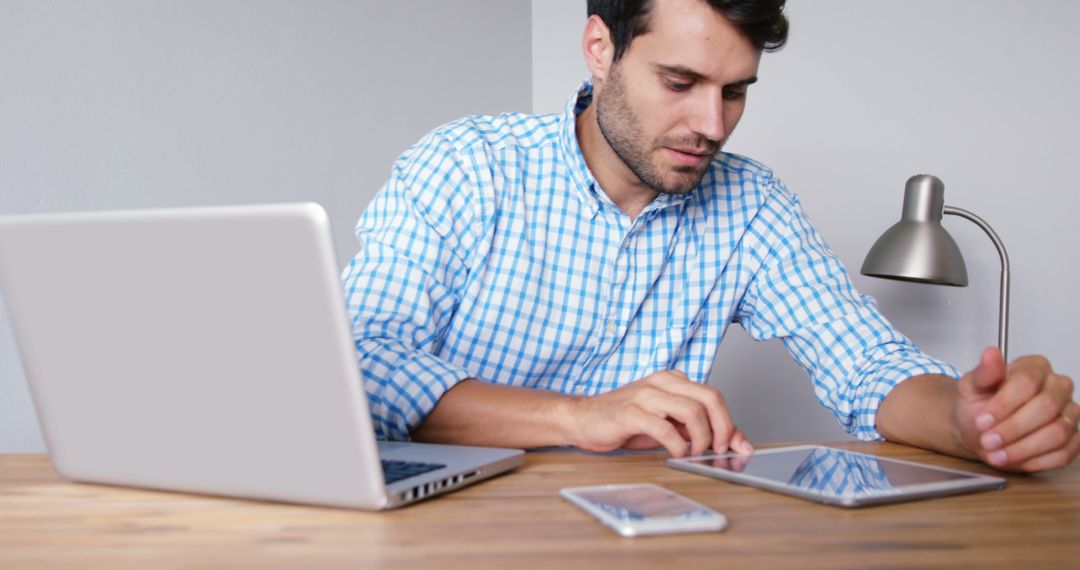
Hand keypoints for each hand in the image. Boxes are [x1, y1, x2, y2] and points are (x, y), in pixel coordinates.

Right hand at [565, 370, 751, 457]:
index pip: (713, 396)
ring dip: (702, 438)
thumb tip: (736, 441)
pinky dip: (677, 445)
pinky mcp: (630, 413)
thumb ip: (697, 428)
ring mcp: (646, 396)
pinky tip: (676, 454)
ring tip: (696, 453)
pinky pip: (664, 428)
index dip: (730, 422)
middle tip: (719, 450)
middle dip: (723, 428)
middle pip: (709, 398)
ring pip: (691, 411)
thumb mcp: (667, 424)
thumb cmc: (625, 422)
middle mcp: (661, 383)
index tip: (736, 446)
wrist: (583, 419)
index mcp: (672, 381)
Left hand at [956, 347, 1078, 471]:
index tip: (982, 420)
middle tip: (988, 441)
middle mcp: (1058, 387)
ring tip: (996, 454)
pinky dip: (1035, 461)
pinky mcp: (1073, 439)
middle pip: (1047, 407)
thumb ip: (984, 373)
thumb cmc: (978, 406)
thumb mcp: (972, 387)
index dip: (1004, 404)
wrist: (980, 431)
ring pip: (1059, 432)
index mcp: (1035, 367)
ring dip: (1023, 448)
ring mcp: (1069, 413)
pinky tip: (1013, 458)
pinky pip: (1065, 453)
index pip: (1028, 382)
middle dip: (1013, 428)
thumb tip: (991, 353)